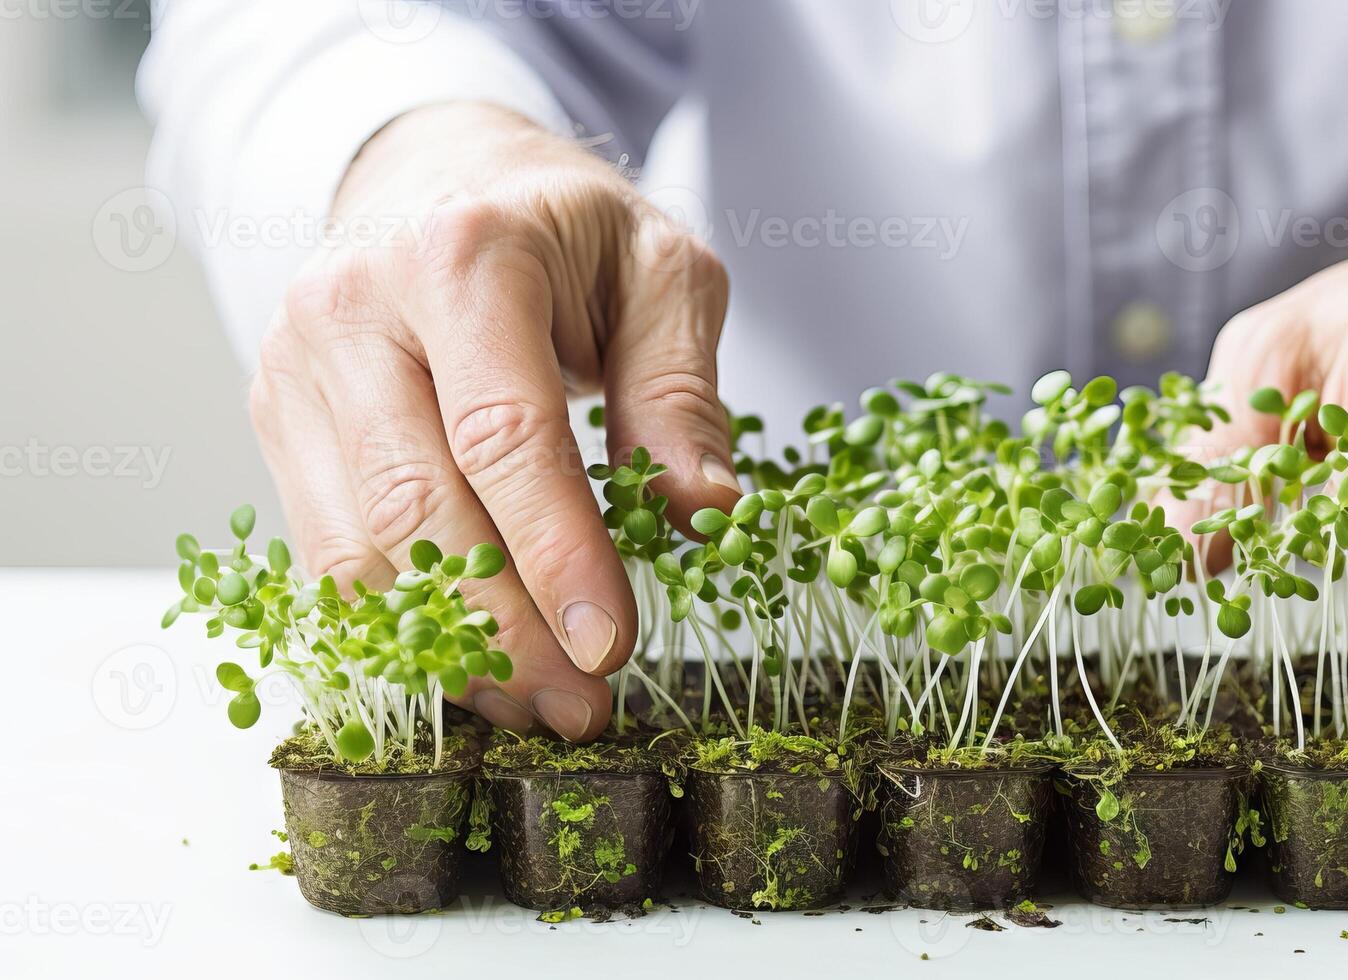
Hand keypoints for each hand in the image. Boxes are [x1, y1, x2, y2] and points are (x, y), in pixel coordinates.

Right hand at [248, 102, 740, 739]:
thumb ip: (682, 388)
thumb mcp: (661, 271)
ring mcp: (298, 367)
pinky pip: (324, 552)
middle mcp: (354, 308)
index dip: (557, 555)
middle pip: (417, 508)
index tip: (611, 648)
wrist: (436, 173)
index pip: (505, 436)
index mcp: (462, 257)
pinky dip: (395, 626)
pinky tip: (470, 663)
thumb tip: (704, 515)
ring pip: (355, 548)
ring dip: (447, 648)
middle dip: (504, 629)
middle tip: (582, 704)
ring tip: (537, 701)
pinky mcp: (278, 418)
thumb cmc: (562, 228)